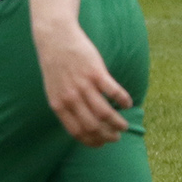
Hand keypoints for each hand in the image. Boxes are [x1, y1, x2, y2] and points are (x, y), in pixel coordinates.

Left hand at [34, 19, 130, 145]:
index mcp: (58, 105)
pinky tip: (127, 103)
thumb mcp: (53, 89)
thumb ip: (65, 107)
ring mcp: (83, 85)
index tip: (102, 143)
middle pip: (93, 126)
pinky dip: (124, 101)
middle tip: (116, 136)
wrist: (55, 38)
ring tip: (123, 125)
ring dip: (118, 123)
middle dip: (108, 136)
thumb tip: (80, 126)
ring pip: (106, 113)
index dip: (92, 141)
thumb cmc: (55, 65)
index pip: (77, 132)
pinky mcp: (96, 72)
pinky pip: (114, 92)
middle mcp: (70, 97)